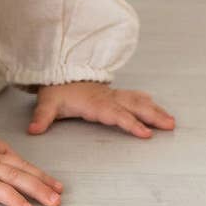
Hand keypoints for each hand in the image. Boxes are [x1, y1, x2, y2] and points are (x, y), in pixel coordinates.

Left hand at [27, 82, 175, 137]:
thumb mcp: (47, 103)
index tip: (146, 132)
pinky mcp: (113, 95)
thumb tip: (34, 130)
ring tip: (171, 121)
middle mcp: (107, 98)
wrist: (58, 72)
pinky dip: (146, 101)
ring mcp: (112, 95)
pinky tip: (156, 105)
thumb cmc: (56, 91)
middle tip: (170, 125)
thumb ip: (42, 117)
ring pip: (136, 101)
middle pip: (133, 107)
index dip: (130, 123)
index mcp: (94, 103)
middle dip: (152, 116)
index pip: (115, 114)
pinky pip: (133, 96)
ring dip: (154, 110)